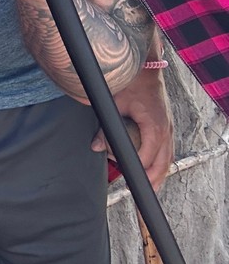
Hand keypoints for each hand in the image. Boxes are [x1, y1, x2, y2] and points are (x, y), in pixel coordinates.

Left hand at [98, 67, 173, 188]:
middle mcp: (165, 129)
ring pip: (167, 158)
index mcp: (154, 125)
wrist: (144, 67)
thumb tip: (97, 146)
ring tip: (149, 190)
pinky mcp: (165, 126)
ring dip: (158, 175)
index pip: (147, 155)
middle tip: (142, 196)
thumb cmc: (130, 82)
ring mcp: (167, 127)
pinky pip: (166, 150)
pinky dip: (160, 163)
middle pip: (162, 162)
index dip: (137, 170)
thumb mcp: (113, 103)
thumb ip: (105, 127)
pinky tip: (155, 172)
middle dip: (152, 181)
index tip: (129, 181)